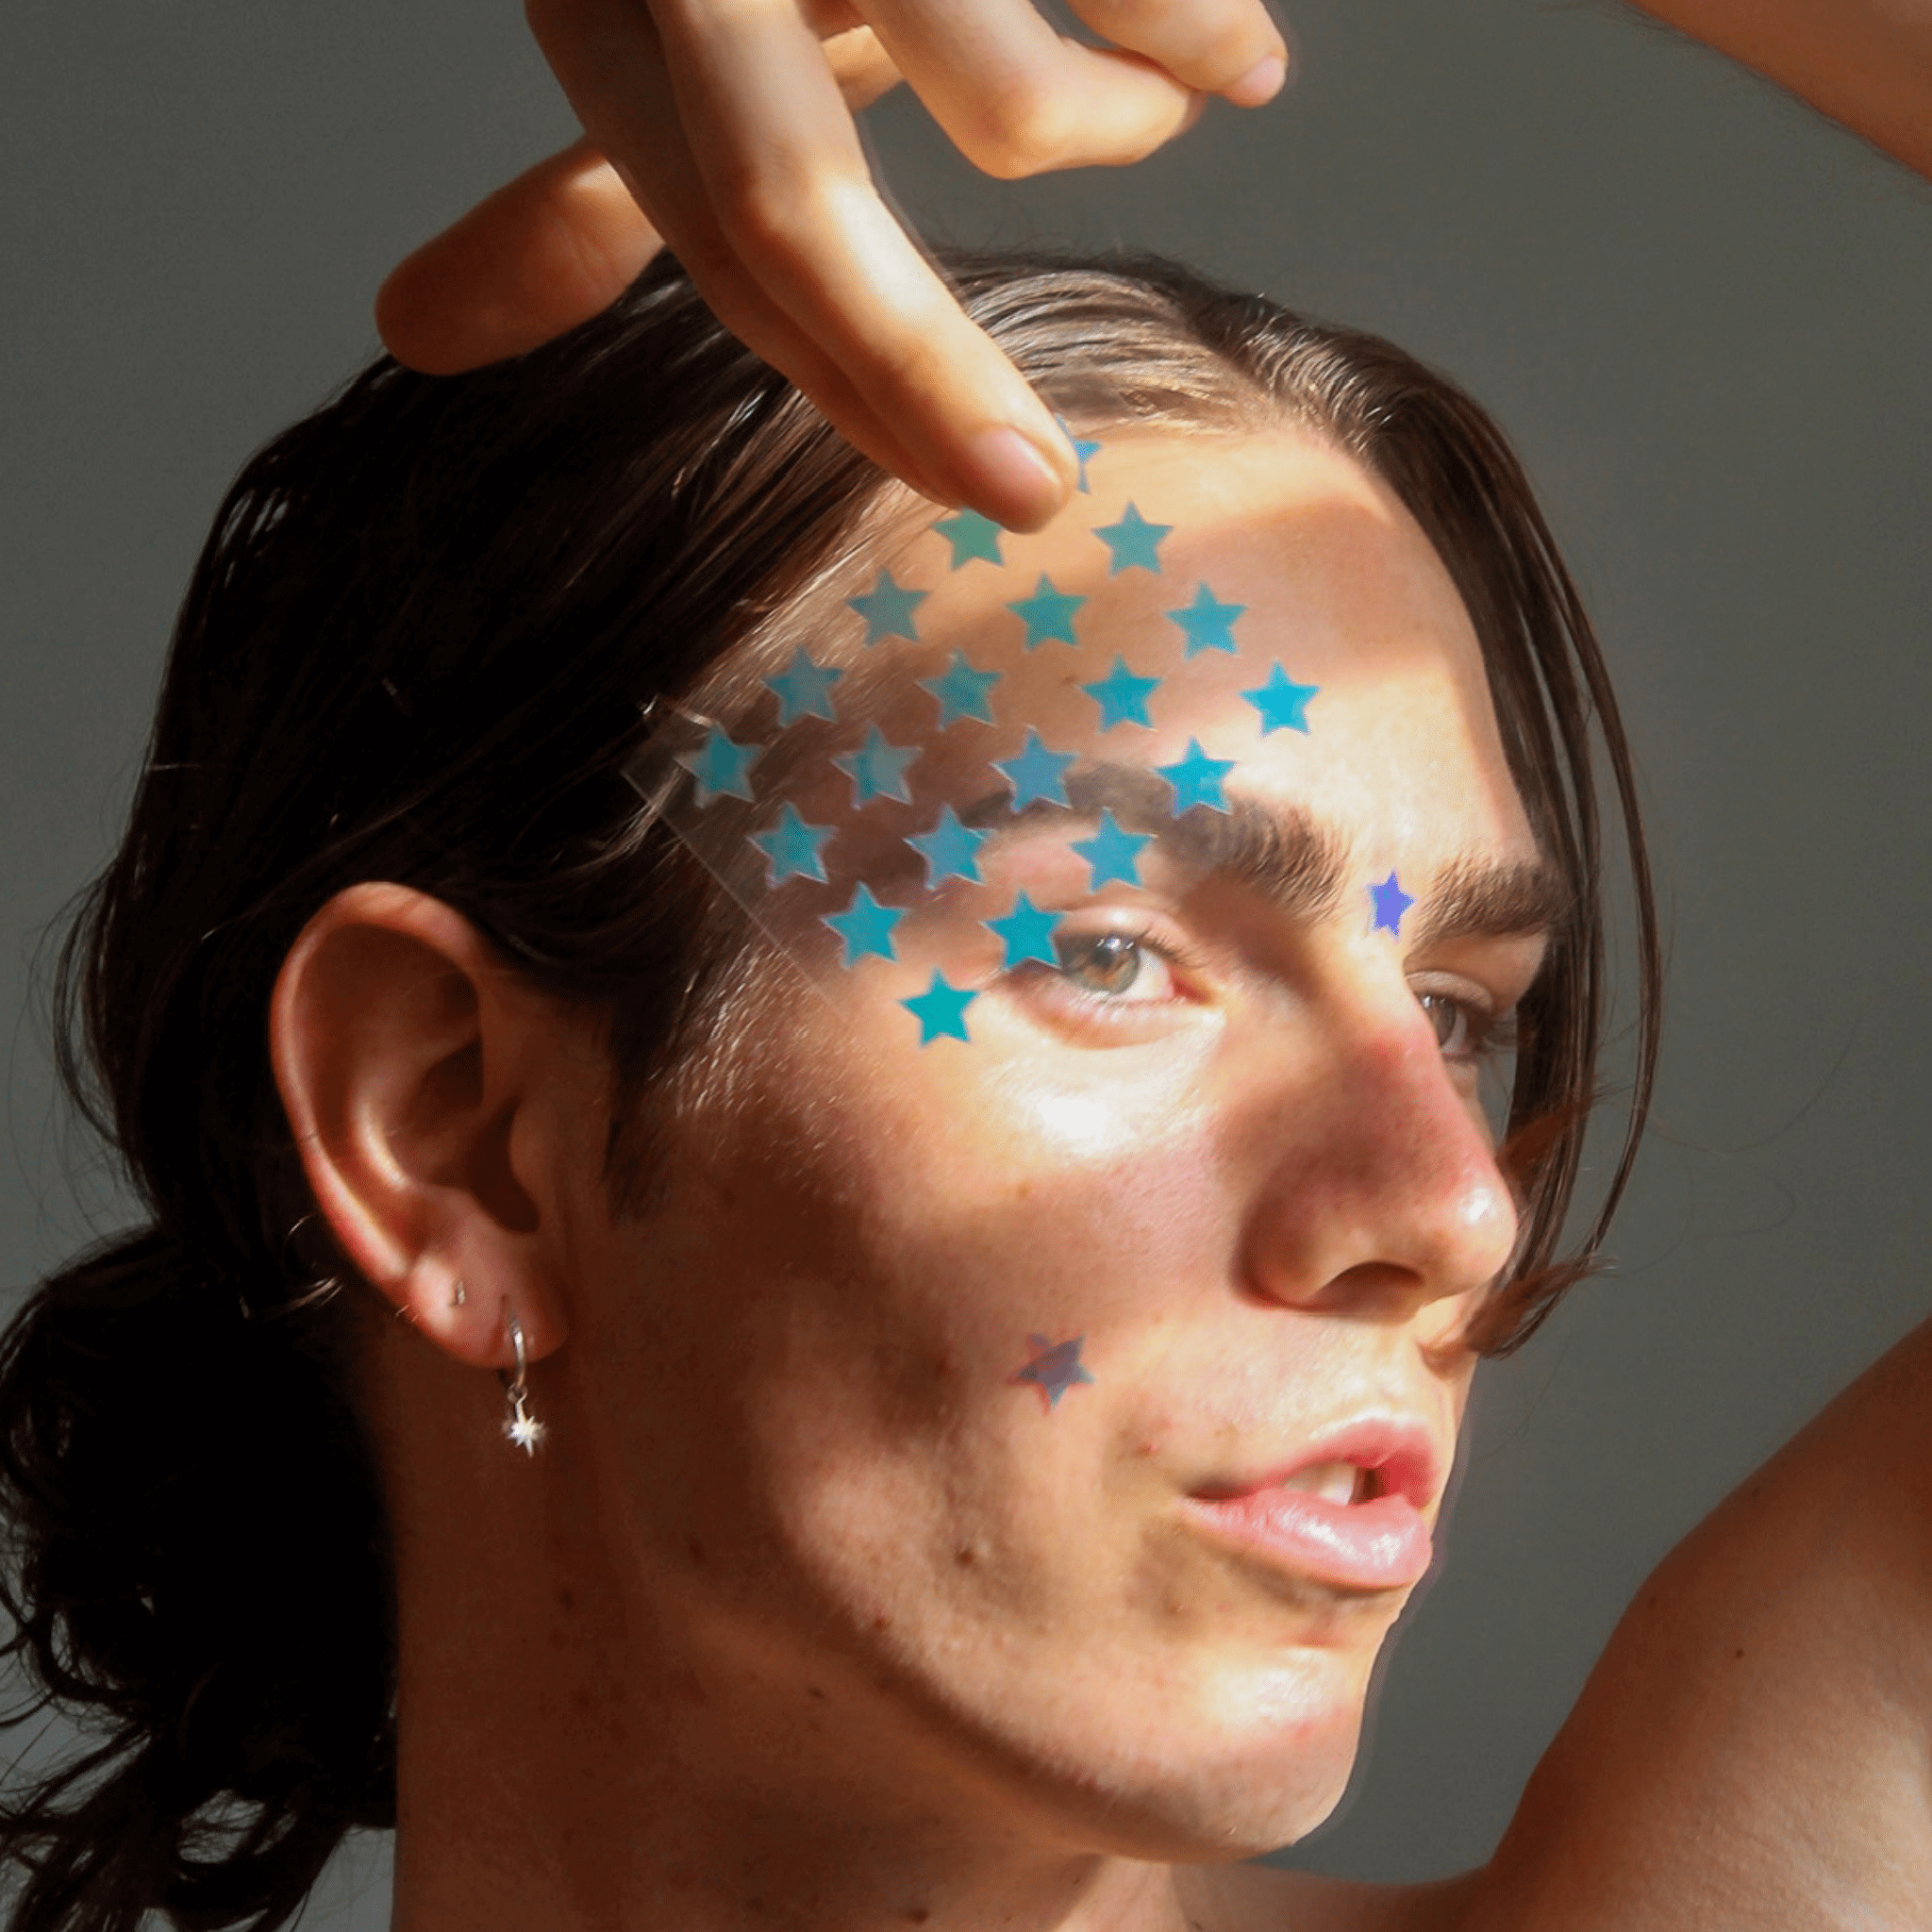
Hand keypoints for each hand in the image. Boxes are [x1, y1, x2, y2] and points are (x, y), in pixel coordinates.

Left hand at [375, 0, 1286, 529]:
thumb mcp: (618, 23)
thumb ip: (559, 195)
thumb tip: (407, 338)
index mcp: (620, 15)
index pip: (723, 252)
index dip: (851, 390)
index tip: (979, 493)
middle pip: (794, 205)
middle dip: (928, 372)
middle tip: (1037, 499)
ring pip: (999, 94)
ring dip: (1122, 123)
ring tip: (1183, 97)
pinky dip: (1196, 25)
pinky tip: (1238, 57)